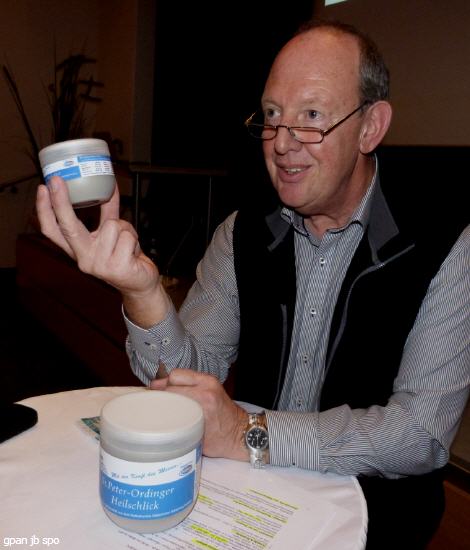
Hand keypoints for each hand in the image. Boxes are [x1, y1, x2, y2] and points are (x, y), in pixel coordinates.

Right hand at [36, 177, 169, 326]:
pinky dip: (134, 238)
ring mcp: (99, 265)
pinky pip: (127, 236)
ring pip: (112, 226)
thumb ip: (108, 212)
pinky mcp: (117, 268)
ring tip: (127, 243)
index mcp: (78, 250)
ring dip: (125, 229)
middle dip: (61, 202)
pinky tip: (133, 252)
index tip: (43, 188)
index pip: (53, 231)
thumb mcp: (112, 233)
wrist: (141, 283)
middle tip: (56, 181)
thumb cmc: (125, 256)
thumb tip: (109, 186)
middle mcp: (84, 258)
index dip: (45, 210)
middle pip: (69, 227)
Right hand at [150, 369, 248, 460]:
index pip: (172, 389)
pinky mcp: (211, 381)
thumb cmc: (221, 440)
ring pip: (181, 374)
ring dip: (171, 383)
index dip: (158, 396)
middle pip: (175, 376)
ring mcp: (210, 381)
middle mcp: (207, 385)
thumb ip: (178, 423)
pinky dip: (180, 382)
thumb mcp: (195, 436)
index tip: (149, 402)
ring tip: (163, 396)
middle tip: (154, 398)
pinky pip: (189, 376)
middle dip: (163, 386)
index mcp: (204, 398)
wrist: (241, 433)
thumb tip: (157, 416)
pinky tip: (175, 394)